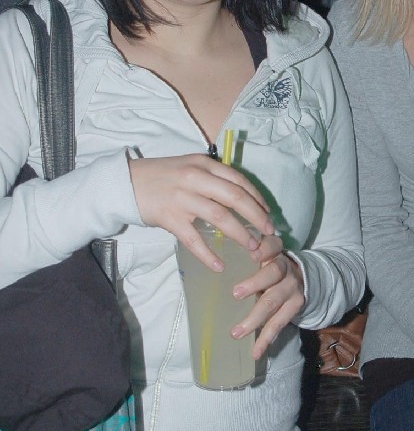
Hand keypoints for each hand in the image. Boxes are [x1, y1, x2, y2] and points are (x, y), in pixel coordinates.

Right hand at [128, 154, 273, 269]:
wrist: (127, 182)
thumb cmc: (162, 176)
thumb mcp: (190, 167)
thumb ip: (212, 177)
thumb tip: (241, 197)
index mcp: (204, 164)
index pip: (239, 181)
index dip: (257, 198)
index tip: (268, 213)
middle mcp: (196, 178)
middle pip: (236, 198)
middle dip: (257, 217)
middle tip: (270, 233)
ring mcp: (183, 198)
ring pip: (220, 218)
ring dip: (240, 235)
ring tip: (253, 248)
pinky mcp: (170, 217)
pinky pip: (194, 239)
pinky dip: (208, 254)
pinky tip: (219, 265)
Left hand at [229, 238, 304, 359]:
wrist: (302, 276)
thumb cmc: (269, 264)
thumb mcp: (263, 255)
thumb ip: (244, 256)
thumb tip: (208, 265)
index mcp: (274, 251)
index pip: (272, 244)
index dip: (264, 249)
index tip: (252, 253)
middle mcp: (285, 267)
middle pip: (273, 273)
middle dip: (255, 283)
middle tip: (235, 293)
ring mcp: (292, 287)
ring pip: (274, 302)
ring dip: (255, 318)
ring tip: (236, 332)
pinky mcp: (296, 305)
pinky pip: (279, 323)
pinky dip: (266, 339)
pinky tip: (256, 351)